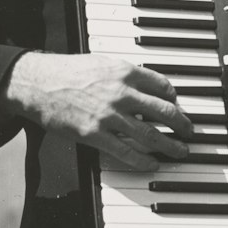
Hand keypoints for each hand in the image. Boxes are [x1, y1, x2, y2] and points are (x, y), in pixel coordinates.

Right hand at [3, 52, 193, 170]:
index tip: (178, 106)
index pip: (162, 86)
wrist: (38, 84)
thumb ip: (125, 74)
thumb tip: (146, 85)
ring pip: (150, 134)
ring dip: (170, 145)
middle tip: (189, 132)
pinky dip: (143, 160)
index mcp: (125, 72)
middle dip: (182, 124)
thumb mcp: (102, 62)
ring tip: (180, 151)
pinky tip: (153, 164)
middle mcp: (122, 93)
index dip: (175, 99)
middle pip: (164, 112)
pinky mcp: (95, 134)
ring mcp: (109, 115)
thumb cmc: (67, 71)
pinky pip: (126, 151)